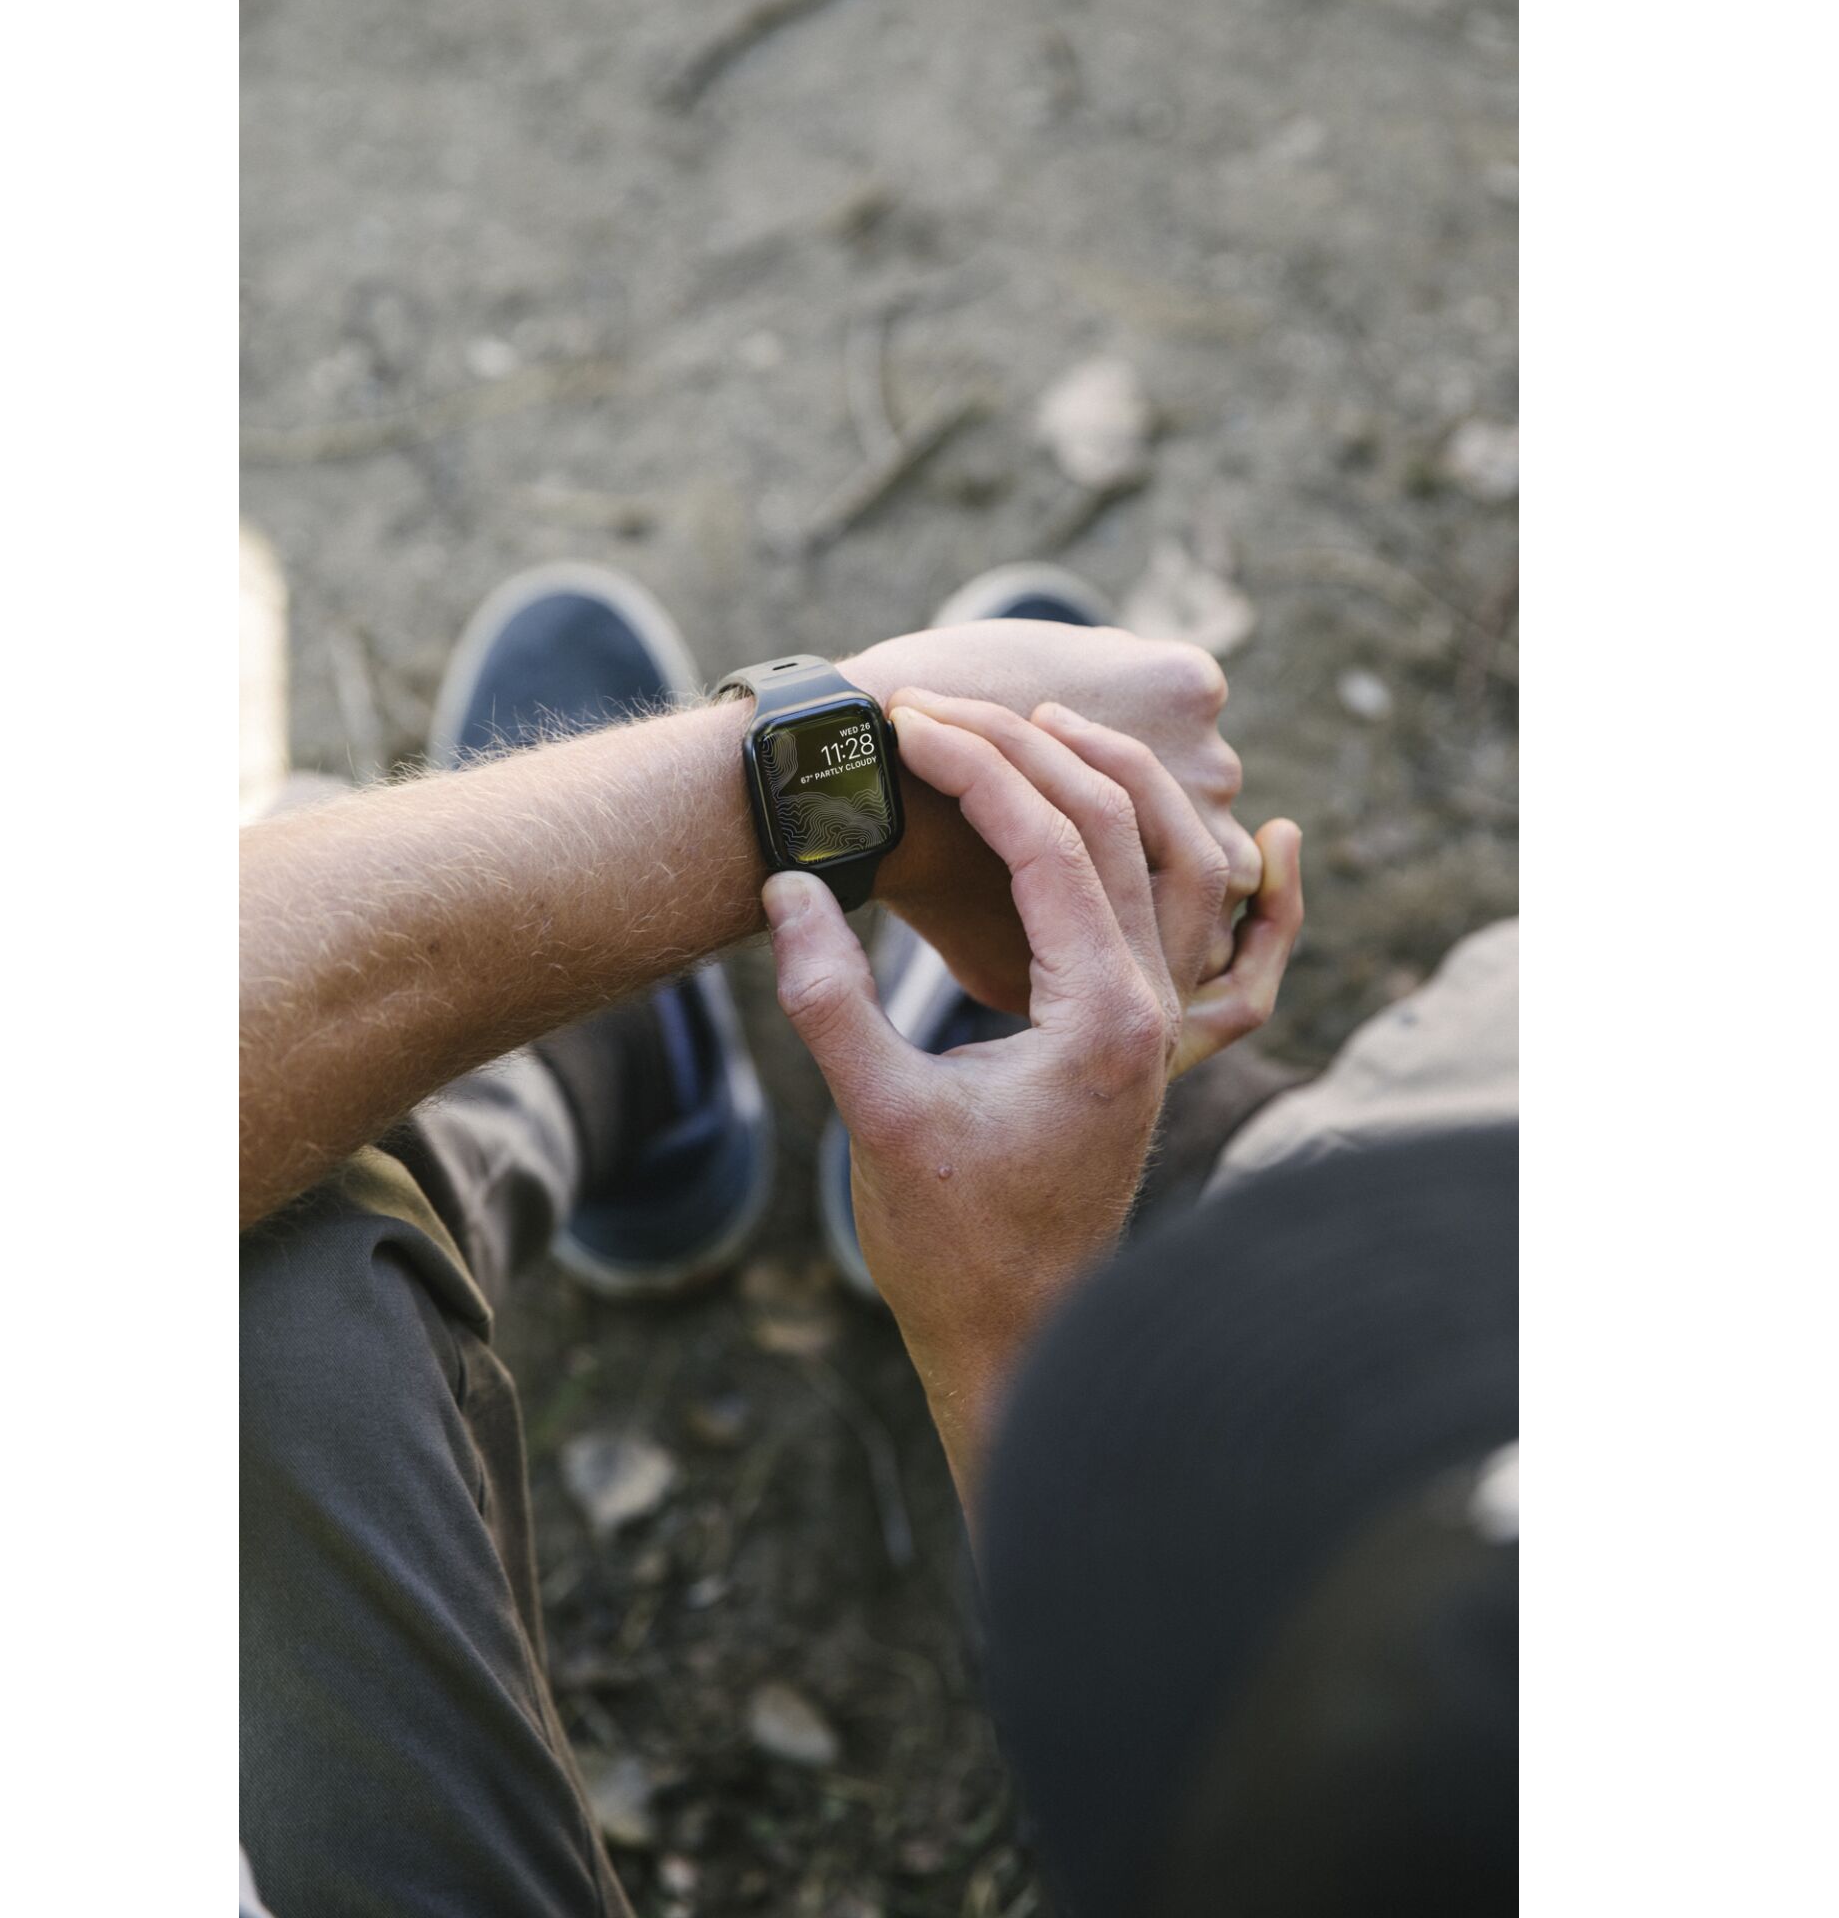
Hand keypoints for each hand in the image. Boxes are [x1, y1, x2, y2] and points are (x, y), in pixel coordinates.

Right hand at [764, 695, 1303, 1516]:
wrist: (1019, 1341)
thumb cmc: (949, 1245)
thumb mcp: (877, 1117)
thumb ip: (828, 999)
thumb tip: (787, 886)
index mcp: (1100, 1017)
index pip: (1053, 841)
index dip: (975, 769)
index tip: (902, 726)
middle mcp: (1148, 1009)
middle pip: (1115, 829)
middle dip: (1028, 750)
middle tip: (938, 711)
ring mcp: (1156, 1025)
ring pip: (1161, 862)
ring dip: (1101, 783)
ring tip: (1032, 724)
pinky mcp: (1139, 1042)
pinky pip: (1186, 923)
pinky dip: (1199, 867)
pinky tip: (1265, 841)